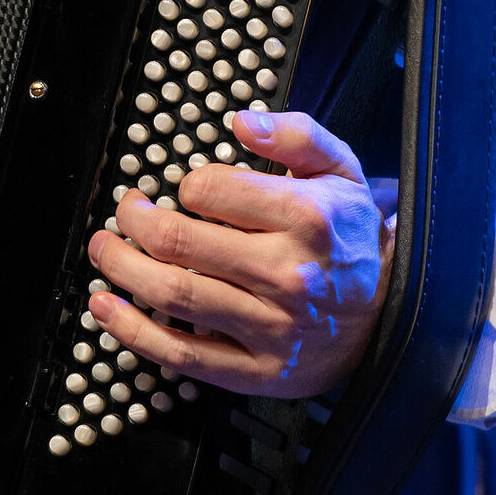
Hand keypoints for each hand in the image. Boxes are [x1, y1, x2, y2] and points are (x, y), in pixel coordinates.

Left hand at [86, 110, 394, 398]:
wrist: (392, 317)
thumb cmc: (348, 238)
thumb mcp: (341, 173)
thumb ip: (296, 135)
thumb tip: (241, 123)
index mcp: (308, 219)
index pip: (210, 190)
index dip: (183, 185)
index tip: (179, 190)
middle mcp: (288, 274)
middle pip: (178, 242)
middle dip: (132, 222)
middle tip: (122, 213)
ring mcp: (271, 328)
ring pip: (172, 293)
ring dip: (120, 269)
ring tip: (103, 250)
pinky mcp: (255, 371)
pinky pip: (180, 353)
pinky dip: (131, 330)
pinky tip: (104, 307)